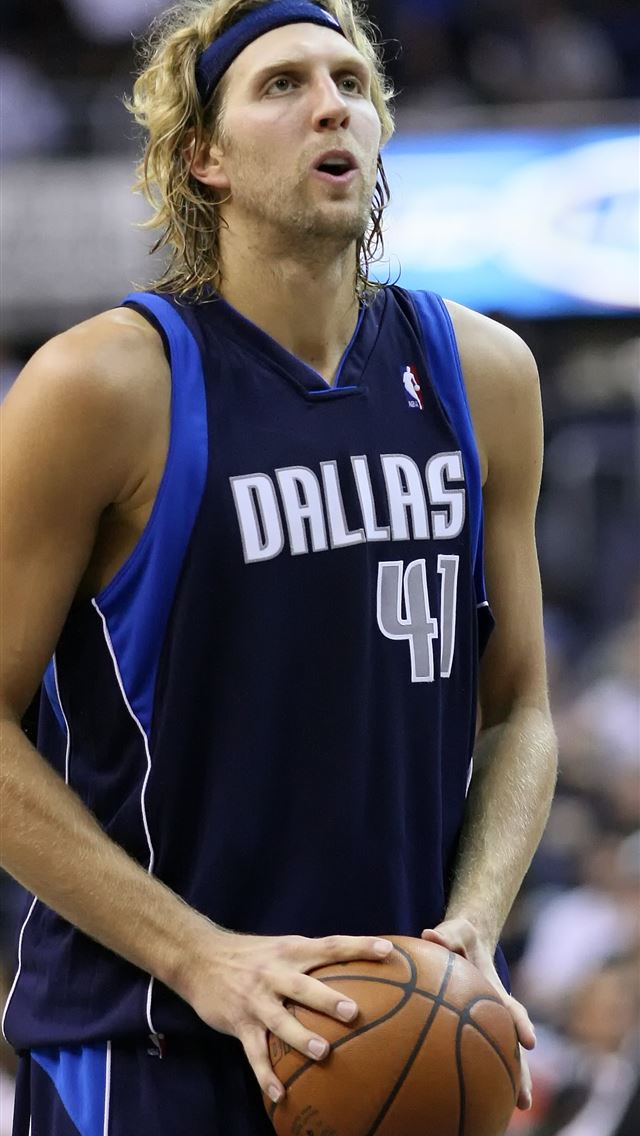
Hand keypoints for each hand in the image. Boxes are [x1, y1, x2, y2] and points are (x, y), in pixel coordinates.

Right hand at [183, 928, 394, 1103]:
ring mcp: (255, 999)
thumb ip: (311, 959)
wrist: (198, 957)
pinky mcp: (238, 1023)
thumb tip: (356, 970)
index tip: (387, 951)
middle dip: (327, 999)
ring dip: (301, 1038)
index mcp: (291, 951)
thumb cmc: (250, 955)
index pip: (330, 945)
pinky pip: (254, 1053)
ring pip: (280, 1021)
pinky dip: (266, 1075)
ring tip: (323, 1053)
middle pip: (303, 986)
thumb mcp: (282, 947)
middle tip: (352, 1012)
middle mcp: (274, 973)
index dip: (359, 946)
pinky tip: (280, 1094)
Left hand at [421, 918, 533, 1110]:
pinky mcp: (470, 1029)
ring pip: (499, 1056)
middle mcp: (495, 1011)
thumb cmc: (459, 936)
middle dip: (520, 1072)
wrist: (462, 939)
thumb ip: (447, 934)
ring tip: (514, 1110)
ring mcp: (486, 1022)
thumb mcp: (456, 930)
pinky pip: (473, 1054)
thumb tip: (430, 935)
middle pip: (511, 1046)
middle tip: (524, 1100)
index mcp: (494, 989)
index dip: (520, 1024)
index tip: (529, 1041)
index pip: (511, 1009)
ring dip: (507, 1082)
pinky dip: (474, 1075)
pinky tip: (467, 1098)